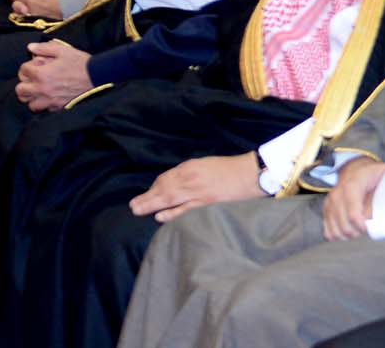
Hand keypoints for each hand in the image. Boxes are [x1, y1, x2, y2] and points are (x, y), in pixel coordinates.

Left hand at [15, 41, 95, 110]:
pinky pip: (44, 110)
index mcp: (41, 74)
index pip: (22, 71)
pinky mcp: (59, 107)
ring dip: (31, 97)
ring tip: (37, 90)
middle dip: (24, 83)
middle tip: (32, 79)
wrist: (98, 76)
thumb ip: (43, 48)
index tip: (34, 66)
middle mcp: (43, 89)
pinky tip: (48, 97)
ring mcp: (50, 100)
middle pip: (20, 90)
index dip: (26, 67)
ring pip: (30, 104)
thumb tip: (30, 48)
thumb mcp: (62, 50)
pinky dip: (43, 104)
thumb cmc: (80, 62)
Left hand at [129, 152, 263, 222]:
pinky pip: (186, 210)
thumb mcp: (204, 165)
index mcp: (188, 168)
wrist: (251, 174)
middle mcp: (190, 179)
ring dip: (152, 205)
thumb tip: (172, 183)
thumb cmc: (228, 169)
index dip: (154, 187)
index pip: (165, 179)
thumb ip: (187, 173)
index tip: (148, 194)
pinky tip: (160, 218)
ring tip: (138, 210)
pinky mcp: (208, 204)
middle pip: (163, 189)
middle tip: (133, 206)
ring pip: (169, 199)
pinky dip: (172, 214)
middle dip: (146, 198)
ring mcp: (198, 193)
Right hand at [321, 156, 384, 240]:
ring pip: (332, 223)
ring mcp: (330, 199)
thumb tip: (368, 219)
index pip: (352, 209)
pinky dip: (333, 233)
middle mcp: (337, 192)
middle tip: (364, 232)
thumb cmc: (376, 176)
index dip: (359, 224)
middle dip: (353, 231)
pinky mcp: (327, 206)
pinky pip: (326, 223)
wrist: (357, 168)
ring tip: (356, 234)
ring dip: (344, 234)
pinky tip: (341, 236)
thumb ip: (376, 199)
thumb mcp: (383, 181)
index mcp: (353, 183)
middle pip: (341, 219)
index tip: (368, 229)